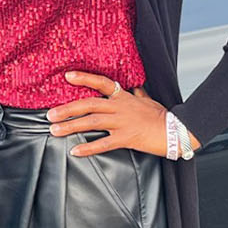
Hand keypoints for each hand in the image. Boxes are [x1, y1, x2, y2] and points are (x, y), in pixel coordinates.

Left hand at [46, 70, 200, 157]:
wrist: (177, 130)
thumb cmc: (162, 116)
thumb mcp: (148, 100)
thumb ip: (137, 94)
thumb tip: (134, 87)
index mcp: (124, 97)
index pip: (102, 83)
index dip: (84, 78)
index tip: (67, 76)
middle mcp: (120, 107)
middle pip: (88, 104)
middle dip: (67, 109)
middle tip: (50, 115)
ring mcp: (122, 122)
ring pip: (91, 122)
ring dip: (71, 126)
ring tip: (55, 131)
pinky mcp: (126, 138)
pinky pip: (103, 143)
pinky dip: (88, 148)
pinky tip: (75, 151)